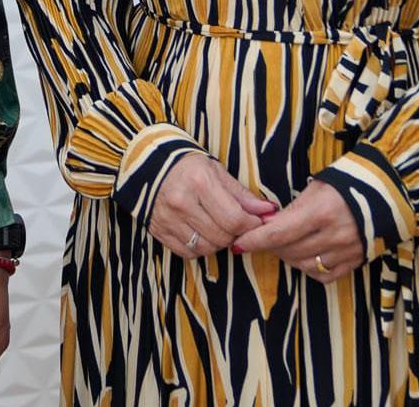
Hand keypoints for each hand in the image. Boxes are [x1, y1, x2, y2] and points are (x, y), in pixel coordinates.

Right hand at [148, 152, 278, 258]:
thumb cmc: (189, 167)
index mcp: (199, 182)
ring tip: (218, 228)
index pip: (234, 219)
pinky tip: (201, 233)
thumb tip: (269, 211)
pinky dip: (199, 248)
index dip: (251, 224)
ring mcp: (168, 219)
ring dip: (218, 243)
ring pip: (206, 248)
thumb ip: (243, 195)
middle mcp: (181, 202)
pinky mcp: (159, 231)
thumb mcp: (217, 172)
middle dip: (235, 234)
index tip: (254, 220)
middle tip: (236, 224)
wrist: (149, 166)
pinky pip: (187, 252)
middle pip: (221, 237)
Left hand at [231, 180, 363, 282]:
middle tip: (265, 237)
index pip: (277, 234)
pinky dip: (309, 267)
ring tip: (286, 243)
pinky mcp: (356, 261)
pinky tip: (306, 254)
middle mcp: (334, 234)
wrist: (388, 191)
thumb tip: (265, 226)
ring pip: (303, 265)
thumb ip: (292, 211)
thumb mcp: (316, 188)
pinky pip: (323, 275)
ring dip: (288, 256)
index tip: (238, 244)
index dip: (254, 240)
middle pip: (288, 251)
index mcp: (321, 211)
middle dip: (270, 246)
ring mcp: (346, 251)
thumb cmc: (346, 183)